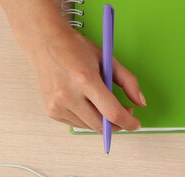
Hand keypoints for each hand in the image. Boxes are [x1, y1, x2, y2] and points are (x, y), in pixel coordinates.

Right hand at [0, 0, 144, 131]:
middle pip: (101, 125)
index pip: (112, 112)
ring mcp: (57, 105)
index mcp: (85, 79)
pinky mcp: (52, 112)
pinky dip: (87, 118)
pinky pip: (77, 124)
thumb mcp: (107, 59)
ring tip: (103, 103)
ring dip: (102, 121)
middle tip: (124, 112)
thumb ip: (128, 81)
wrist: (44, 42)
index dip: (128, 122)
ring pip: (90, 127)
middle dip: (118, 124)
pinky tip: (86, 102)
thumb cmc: (75, 48)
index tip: (135, 123)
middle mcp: (68, 95)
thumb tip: (141, 103)